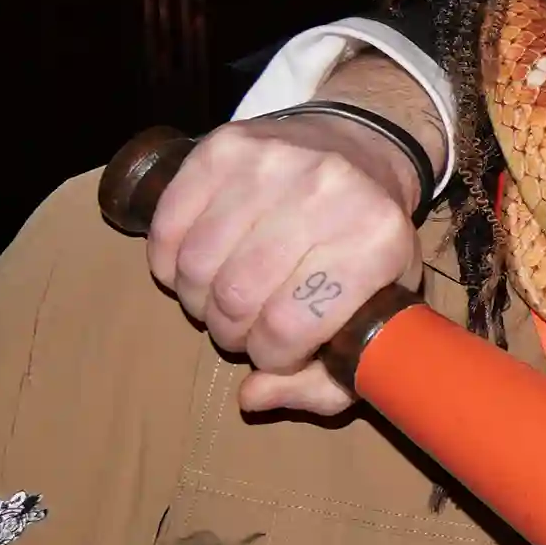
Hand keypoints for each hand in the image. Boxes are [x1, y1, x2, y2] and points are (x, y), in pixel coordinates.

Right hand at [146, 114, 422, 414]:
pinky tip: (199, 267)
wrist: (360, 149)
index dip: (275, 356)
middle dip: (232, 333)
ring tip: (224, 299)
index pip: (293, 327)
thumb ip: (325, 380)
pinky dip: (171, 263)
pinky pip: (168, 227)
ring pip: (197, 265)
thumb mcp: (373, 315)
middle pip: (238, 298)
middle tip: (246, 328)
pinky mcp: (224, 146)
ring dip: (200, 301)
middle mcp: (329, 192)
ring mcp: (274, 162)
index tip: (280, 352)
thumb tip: (252, 398)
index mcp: (377, 241)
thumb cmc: (366, 245)